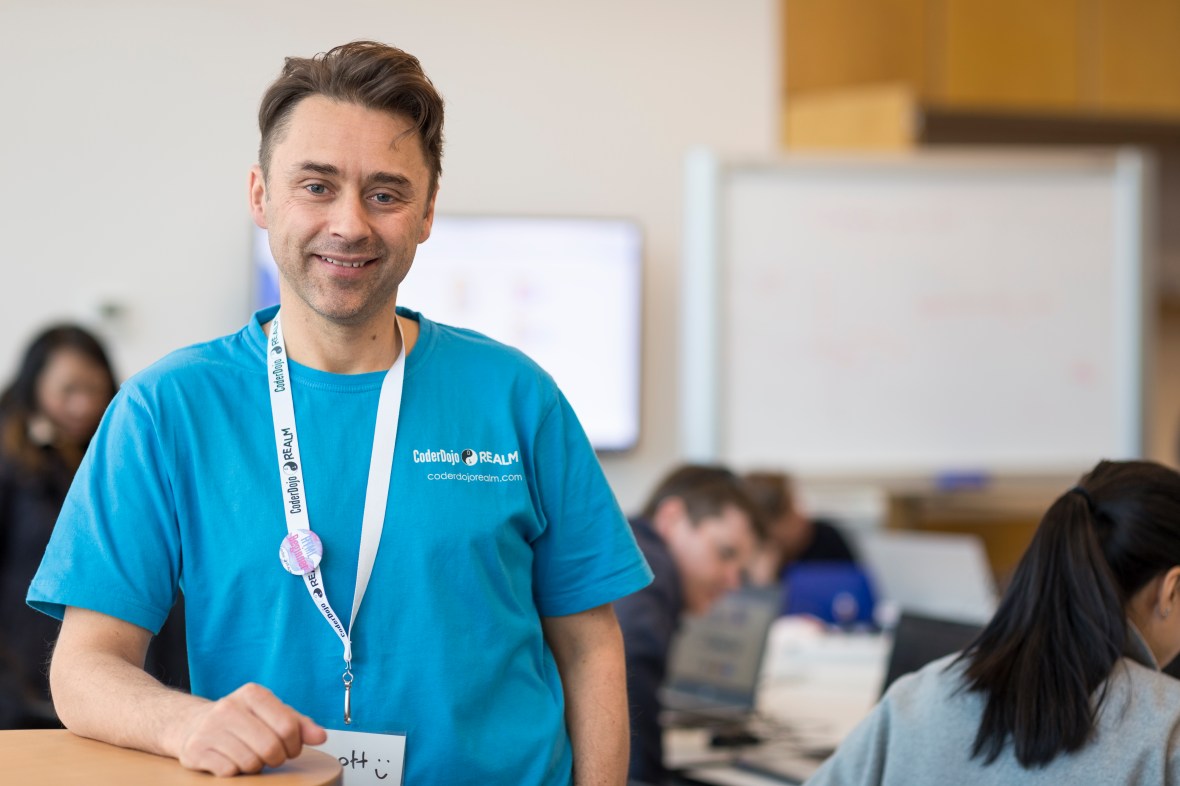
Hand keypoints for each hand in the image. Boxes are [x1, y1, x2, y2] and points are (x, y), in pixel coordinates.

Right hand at [166, 683, 326, 775]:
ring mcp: (210, 729)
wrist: (192, 725)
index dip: (294, 744)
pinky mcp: (196, 750)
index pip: (288, 726)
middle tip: (270, 756)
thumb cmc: (240, 720)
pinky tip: (230, 760)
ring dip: (255, 766)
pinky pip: (230, 772)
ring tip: (248, 755)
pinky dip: (235, 772)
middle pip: (271, 748)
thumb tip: (321, 736)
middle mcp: (229, 707)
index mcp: (253, 694)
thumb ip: (299, 724)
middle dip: (276, 758)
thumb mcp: (270, 714)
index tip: (290, 747)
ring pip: (250, 762)